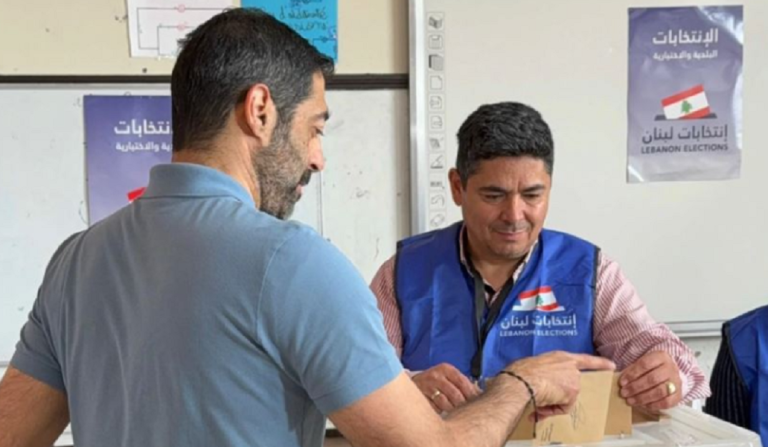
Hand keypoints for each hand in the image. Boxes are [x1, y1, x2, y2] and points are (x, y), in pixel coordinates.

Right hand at [412, 363, 480, 412]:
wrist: (414, 383)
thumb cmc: (437, 381)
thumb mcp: (449, 377)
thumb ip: (463, 383)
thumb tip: (481, 395)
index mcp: (446, 369)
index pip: (463, 382)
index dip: (472, 394)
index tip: (478, 404)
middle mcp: (436, 376)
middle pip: (455, 394)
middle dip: (464, 405)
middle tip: (468, 412)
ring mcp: (427, 387)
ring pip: (445, 404)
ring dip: (453, 410)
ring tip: (456, 413)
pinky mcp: (420, 398)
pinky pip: (435, 409)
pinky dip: (441, 412)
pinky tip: (443, 411)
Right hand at [501, 351, 615, 417]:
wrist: (523, 380)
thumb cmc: (521, 372)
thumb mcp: (535, 366)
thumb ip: (545, 372)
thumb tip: (540, 384)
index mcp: (560, 356)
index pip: (585, 359)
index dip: (599, 363)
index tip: (612, 365)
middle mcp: (570, 367)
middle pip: (573, 385)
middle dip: (560, 395)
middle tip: (543, 399)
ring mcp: (574, 379)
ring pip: (567, 398)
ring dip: (553, 403)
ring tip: (537, 402)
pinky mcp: (573, 392)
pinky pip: (564, 407)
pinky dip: (553, 410)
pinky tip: (542, 406)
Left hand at [620, 351, 681, 411]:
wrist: (671, 373)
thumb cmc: (652, 368)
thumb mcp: (643, 362)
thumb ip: (633, 370)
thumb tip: (622, 381)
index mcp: (661, 356)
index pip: (645, 364)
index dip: (632, 374)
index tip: (622, 382)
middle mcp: (671, 368)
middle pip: (652, 379)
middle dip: (635, 387)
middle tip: (624, 393)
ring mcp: (676, 382)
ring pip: (659, 391)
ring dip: (642, 398)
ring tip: (630, 401)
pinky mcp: (678, 395)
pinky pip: (667, 402)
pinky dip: (654, 405)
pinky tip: (643, 405)